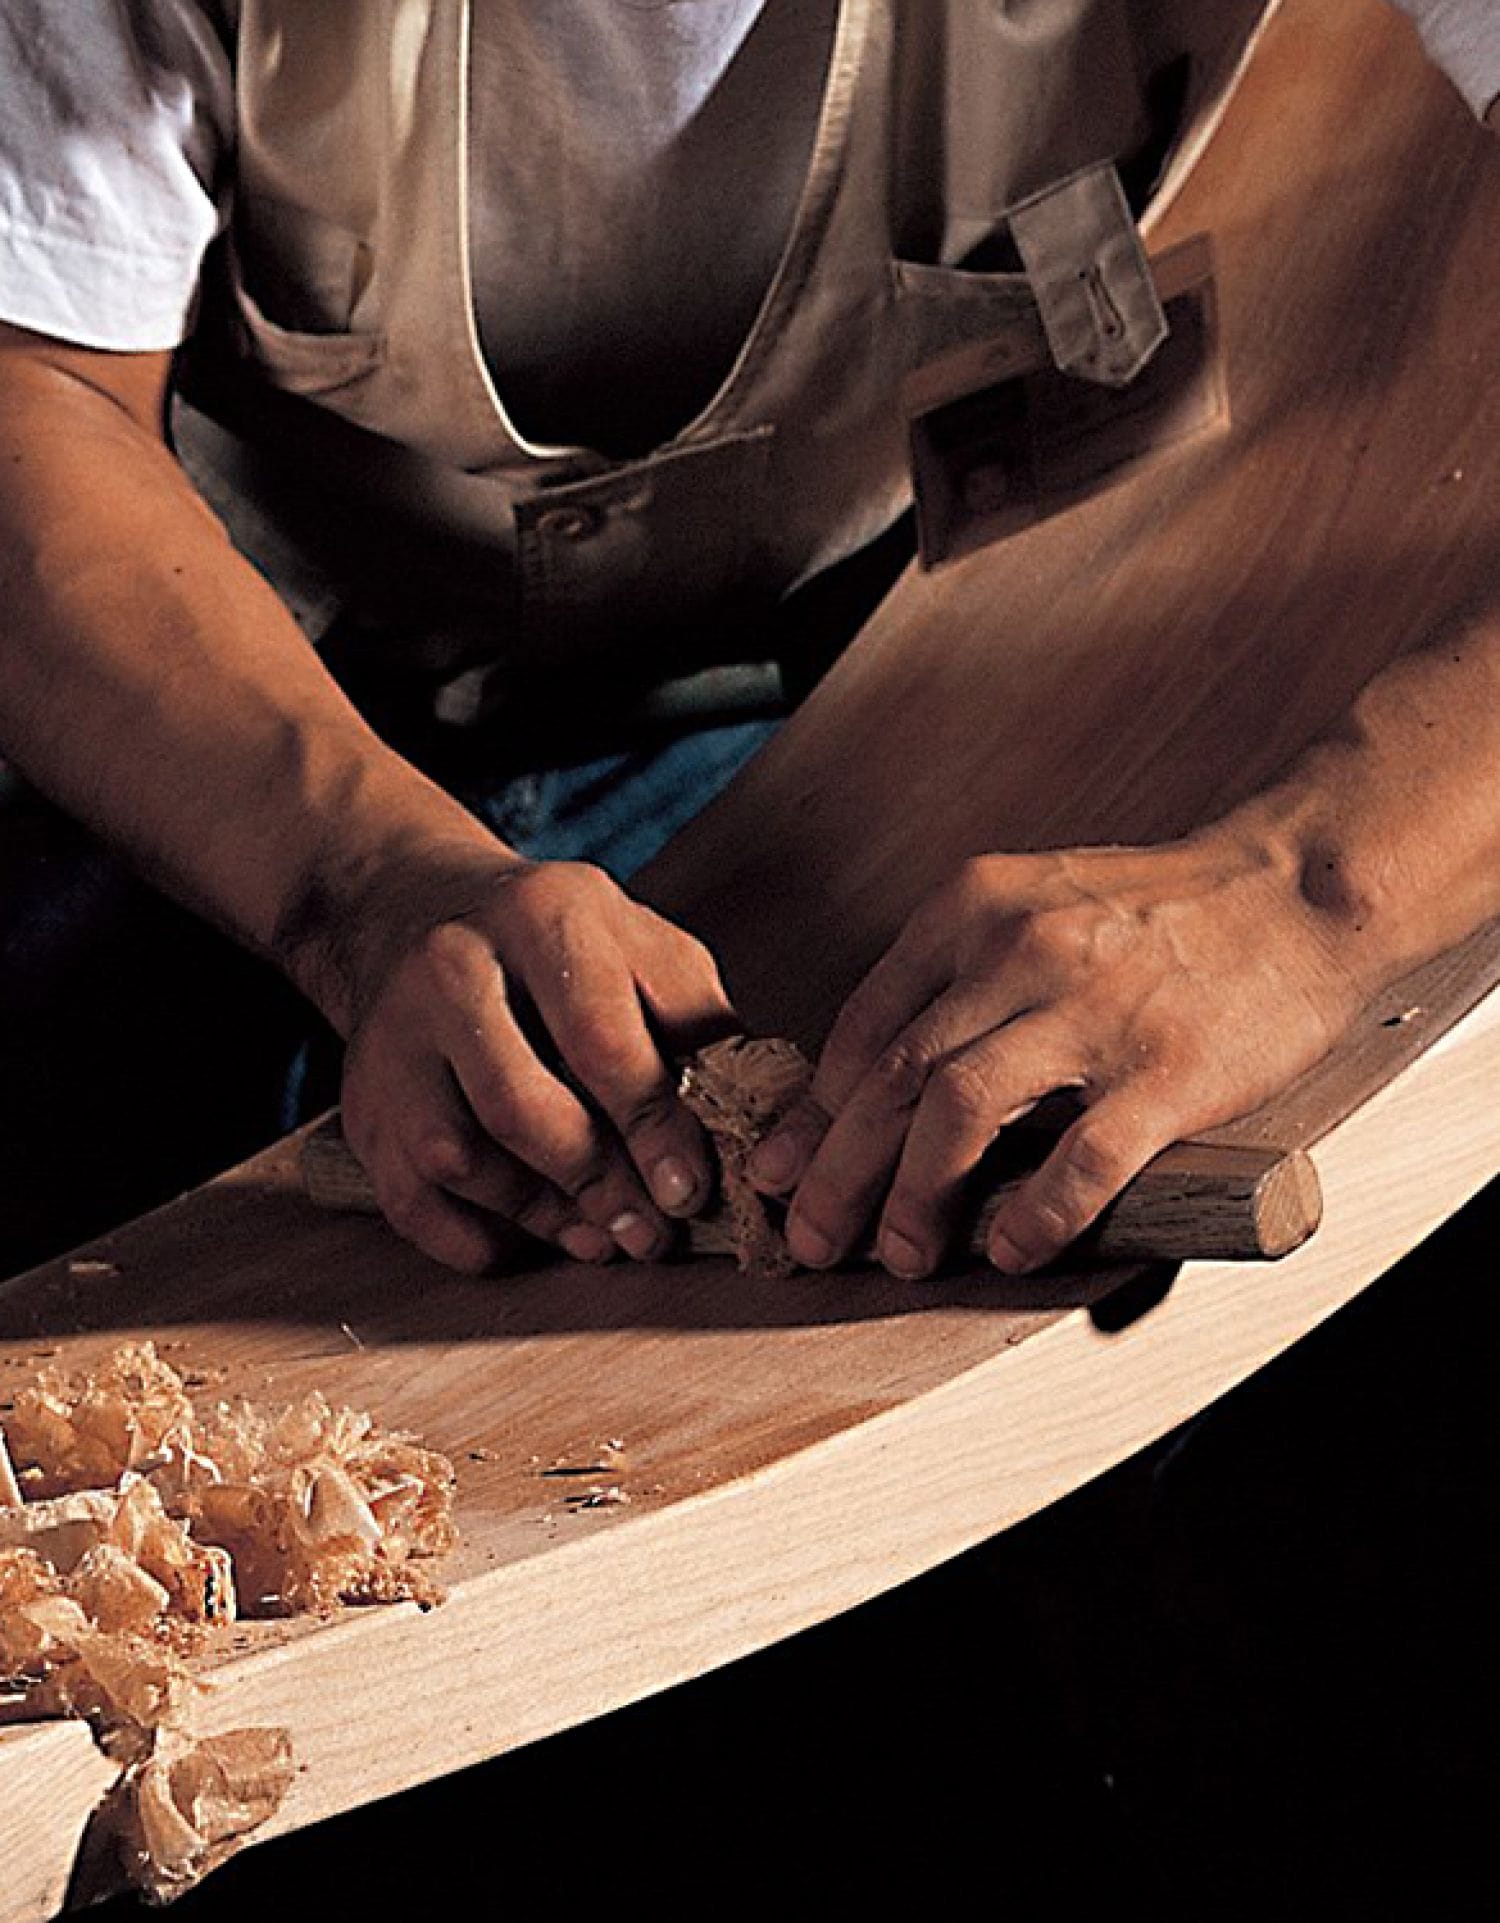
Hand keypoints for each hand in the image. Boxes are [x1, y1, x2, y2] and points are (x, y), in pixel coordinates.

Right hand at [337, 854, 735, 1271]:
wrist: (413, 909)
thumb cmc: (556, 944)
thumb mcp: (640, 945)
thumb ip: (699, 1020)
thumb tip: (757, 1119)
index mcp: (541, 916)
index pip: (598, 1036)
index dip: (651, 1125)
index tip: (690, 1189)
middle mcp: (452, 968)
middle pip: (519, 1106)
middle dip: (597, 1184)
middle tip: (650, 1233)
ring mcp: (394, 1037)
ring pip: (458, 1158)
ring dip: (541, 1216)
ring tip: (603, 1238)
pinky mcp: (364, 1101)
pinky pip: (409, 1199)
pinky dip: (471, 1237)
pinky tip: (526, 1241)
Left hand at [749, 833, 1366, 1275]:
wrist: (1297, 888)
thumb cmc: (1163, 908)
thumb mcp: (1032, 902)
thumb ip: (958, 972)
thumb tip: (881, 1075)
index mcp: (971, 907)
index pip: (863, 1026)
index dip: (813, 1115)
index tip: (785, 1170)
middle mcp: (1016, 951)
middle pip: (891, 1078)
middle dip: (835, 1174)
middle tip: (810, 1239)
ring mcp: (1090, 1011)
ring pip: (957, 1112)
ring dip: (913, 1198)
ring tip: (898, 1254)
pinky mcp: (1164, 1070)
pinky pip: (1077, 1159)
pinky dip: (1033, 1215)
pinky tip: (1007, 1248)